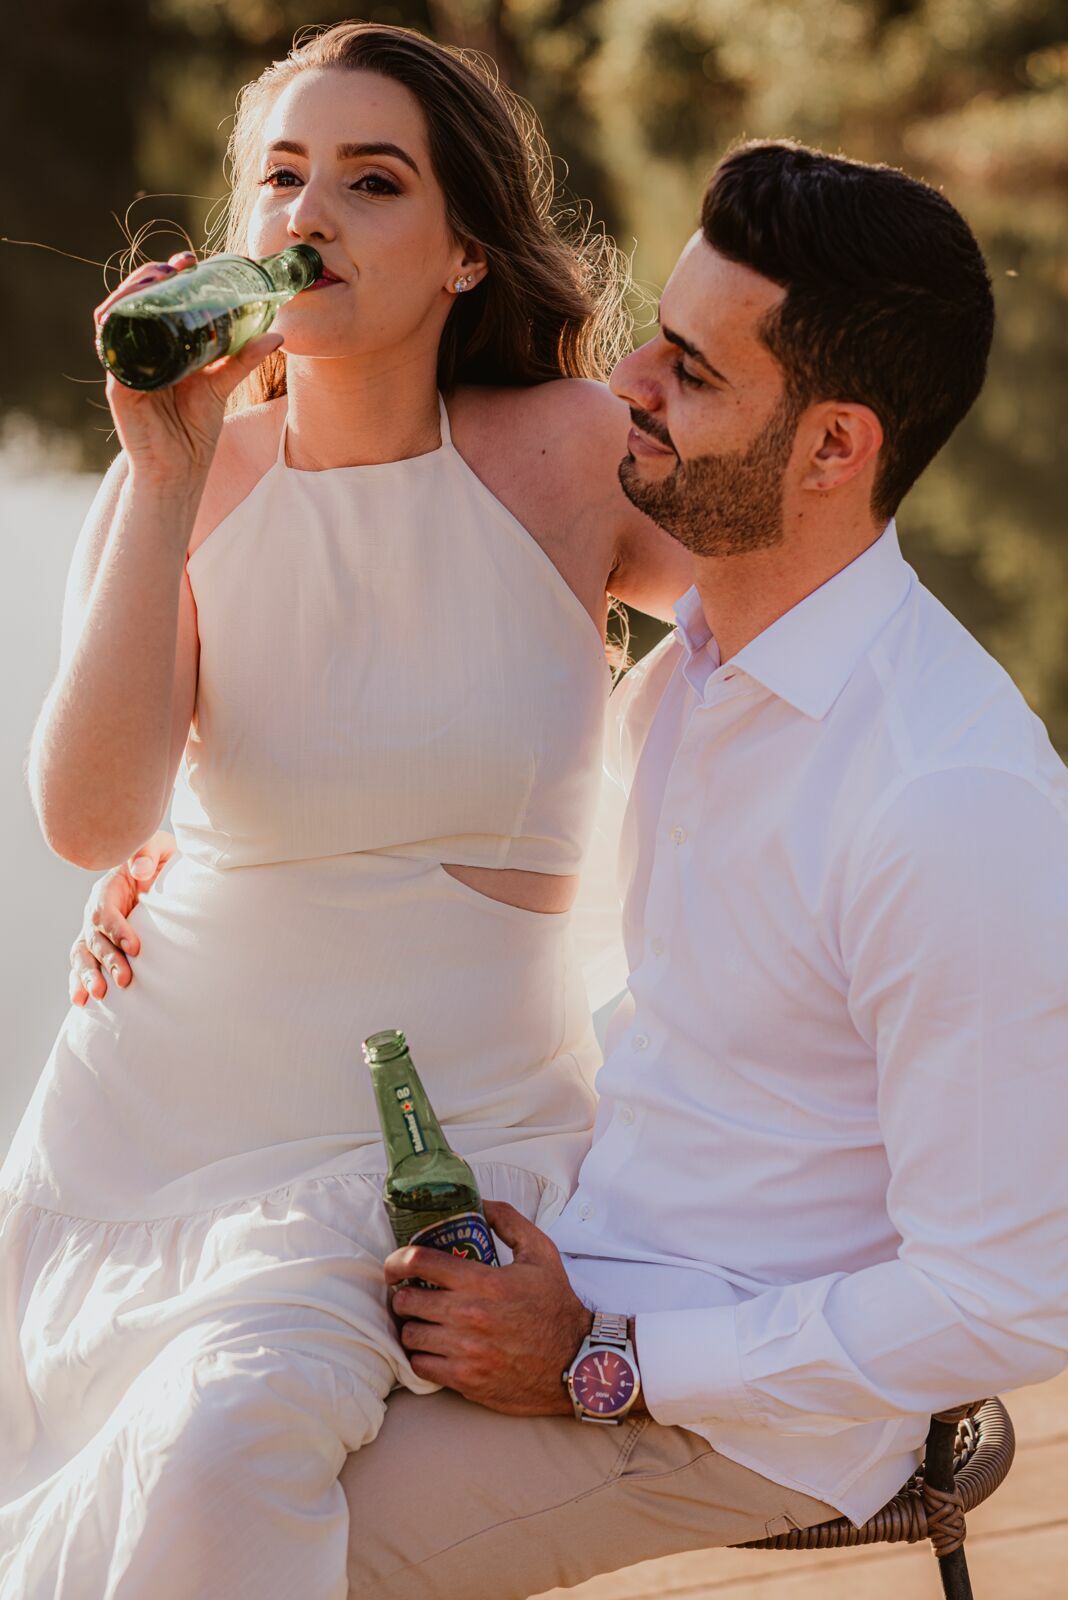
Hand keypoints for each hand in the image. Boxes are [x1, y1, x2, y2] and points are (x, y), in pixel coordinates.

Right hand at [69, 830, 175, 1005]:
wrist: (159, 869)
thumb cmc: (159, 858)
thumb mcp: (158, 847)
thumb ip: (148, 854)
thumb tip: (141, 869)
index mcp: (108, 888)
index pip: (105, 911)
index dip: (117, 930)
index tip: (136, 948)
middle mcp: (96, 911)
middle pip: (94, 938)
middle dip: (109, 960)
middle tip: (125, 979)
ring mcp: (94, 930)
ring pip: (83, 954)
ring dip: (89, 975)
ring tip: (100, 995)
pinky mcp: (98, 945)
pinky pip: (82, 964)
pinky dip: (79, 983)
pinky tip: (81, 1002)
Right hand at [94, 249, 283, 486]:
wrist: (181, 470)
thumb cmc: (194, 430)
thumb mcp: (222, 386)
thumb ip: (244, 360)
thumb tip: (278, 336)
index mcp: (160, 346)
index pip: (157, 300)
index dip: (168, 276)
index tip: (191, 261)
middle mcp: (139, 350)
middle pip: (133, 301)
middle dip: (150, 276)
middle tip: (176, 266)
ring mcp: (125, 366)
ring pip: (116, 316)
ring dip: (131, 292)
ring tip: (156, 280)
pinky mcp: (117, 385)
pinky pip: (111, 350)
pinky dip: (117, 327)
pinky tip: (130, 312)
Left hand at [385, 1200, 592, 1415]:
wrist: (576, 1361)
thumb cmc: (556, 1306)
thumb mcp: (540, 1252)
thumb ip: (508, 1221)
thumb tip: (480, 1203)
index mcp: (483, 1281)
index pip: (420, 1262)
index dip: (397, 1260)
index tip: (394, 1265)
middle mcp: (469, 1316)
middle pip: (407, 1301)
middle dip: (404, 1294)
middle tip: (412, 1293)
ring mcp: (465, 1351)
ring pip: (410, 1335)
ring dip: (412, 1325)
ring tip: (422, 1321)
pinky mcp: (466, 1380)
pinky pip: (421, 1366)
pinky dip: (421, 1356)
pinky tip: (432, 1347)